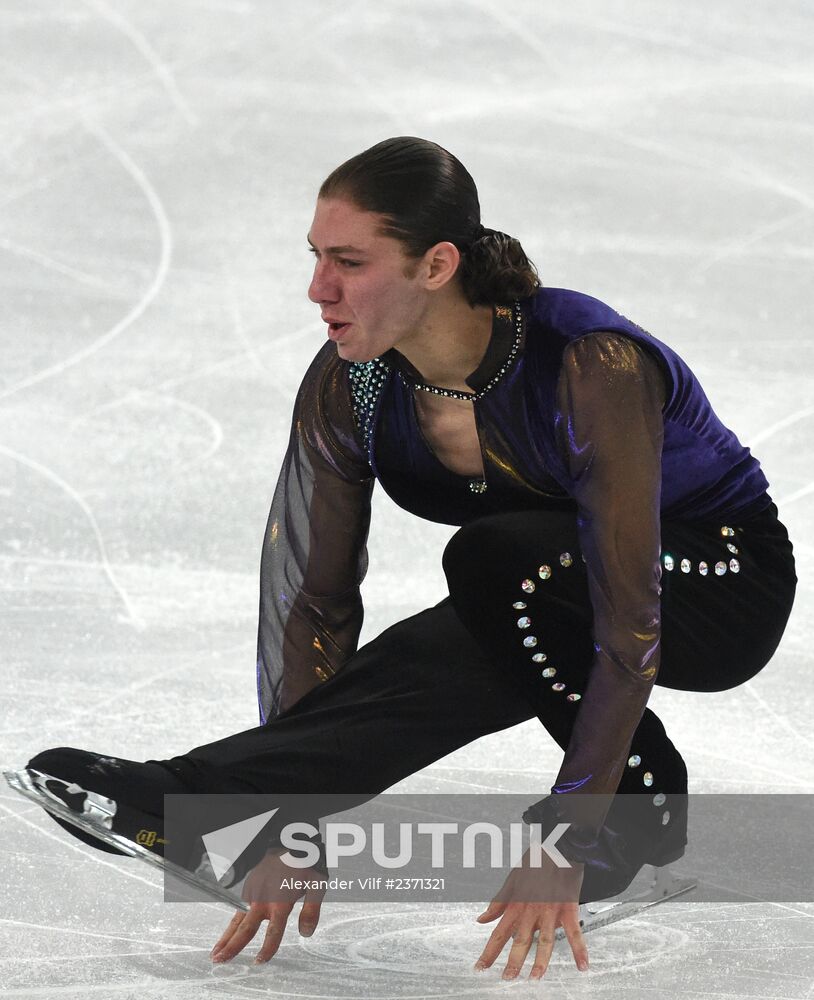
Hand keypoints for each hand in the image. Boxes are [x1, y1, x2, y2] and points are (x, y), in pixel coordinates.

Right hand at [210, 850, 325, 964]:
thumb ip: (312, 910)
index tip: (259, 961)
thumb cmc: (304, 863)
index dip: (267, 948)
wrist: (289, 841)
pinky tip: (225, 935)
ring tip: (215, 954)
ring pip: (237, 920)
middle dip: (233, 946)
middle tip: (220, 962)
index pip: (273, 931)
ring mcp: (253, 893)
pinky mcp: (249, 888)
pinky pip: (238, 910)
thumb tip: (306, 933)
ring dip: (225, 938)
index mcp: (281, 901)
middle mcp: (263, 899)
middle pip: (246, 928)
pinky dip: (230, 925)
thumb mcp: (317, 884)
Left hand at [474, 848, 587, 979]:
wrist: (556, 845)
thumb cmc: (535, 861)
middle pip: (520, 941)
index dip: (489, 951)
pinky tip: (583, 965)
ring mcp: (550, 910)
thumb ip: (498, 902)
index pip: (498, 933)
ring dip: (540, 962)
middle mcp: (531, 910)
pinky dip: (579, 949)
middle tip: (506, 979)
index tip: (480, 967)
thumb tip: (482, 919)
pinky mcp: (568, 907)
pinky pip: (573, 932)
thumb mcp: (511, 879)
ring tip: (534, 978)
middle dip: (512, 962)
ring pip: (544, 940)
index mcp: (516, 904)